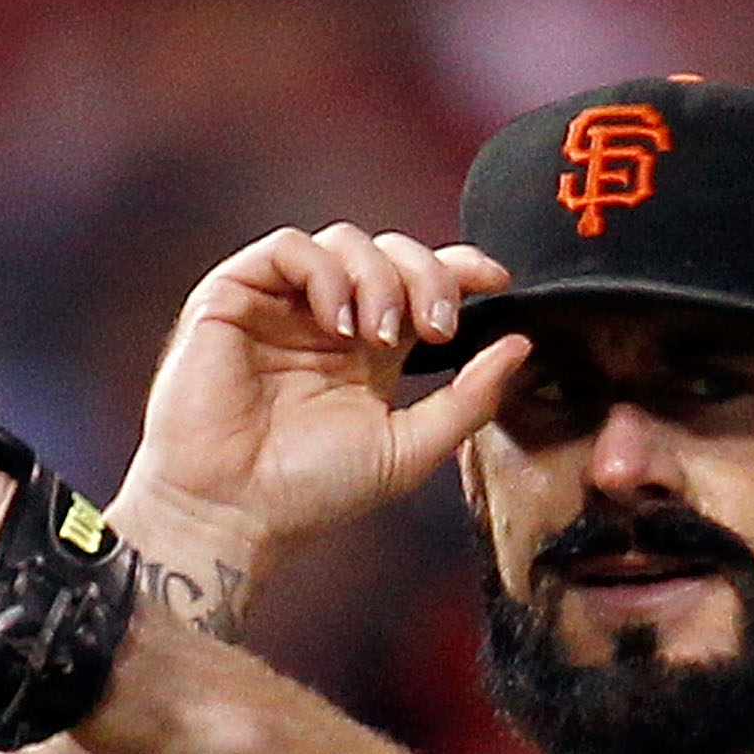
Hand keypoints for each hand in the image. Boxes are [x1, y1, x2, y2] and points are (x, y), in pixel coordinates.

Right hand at [108, 225, 528, 581]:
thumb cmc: (309, 493)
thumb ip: (467, 401)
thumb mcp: (407, 451)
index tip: (499, 281)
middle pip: (393, 252)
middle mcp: (329, 319)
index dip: (462, 268)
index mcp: (370, 352)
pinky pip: (289, 247)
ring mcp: (282, 304)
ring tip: (375, 338)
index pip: (422, 285)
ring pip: (346, 241)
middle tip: (435, 327)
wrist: (231, 513)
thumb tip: (522, 343)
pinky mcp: (236, 295)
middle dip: (426, 276)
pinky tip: (337, 323)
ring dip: (377, 279)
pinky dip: (324, 272)